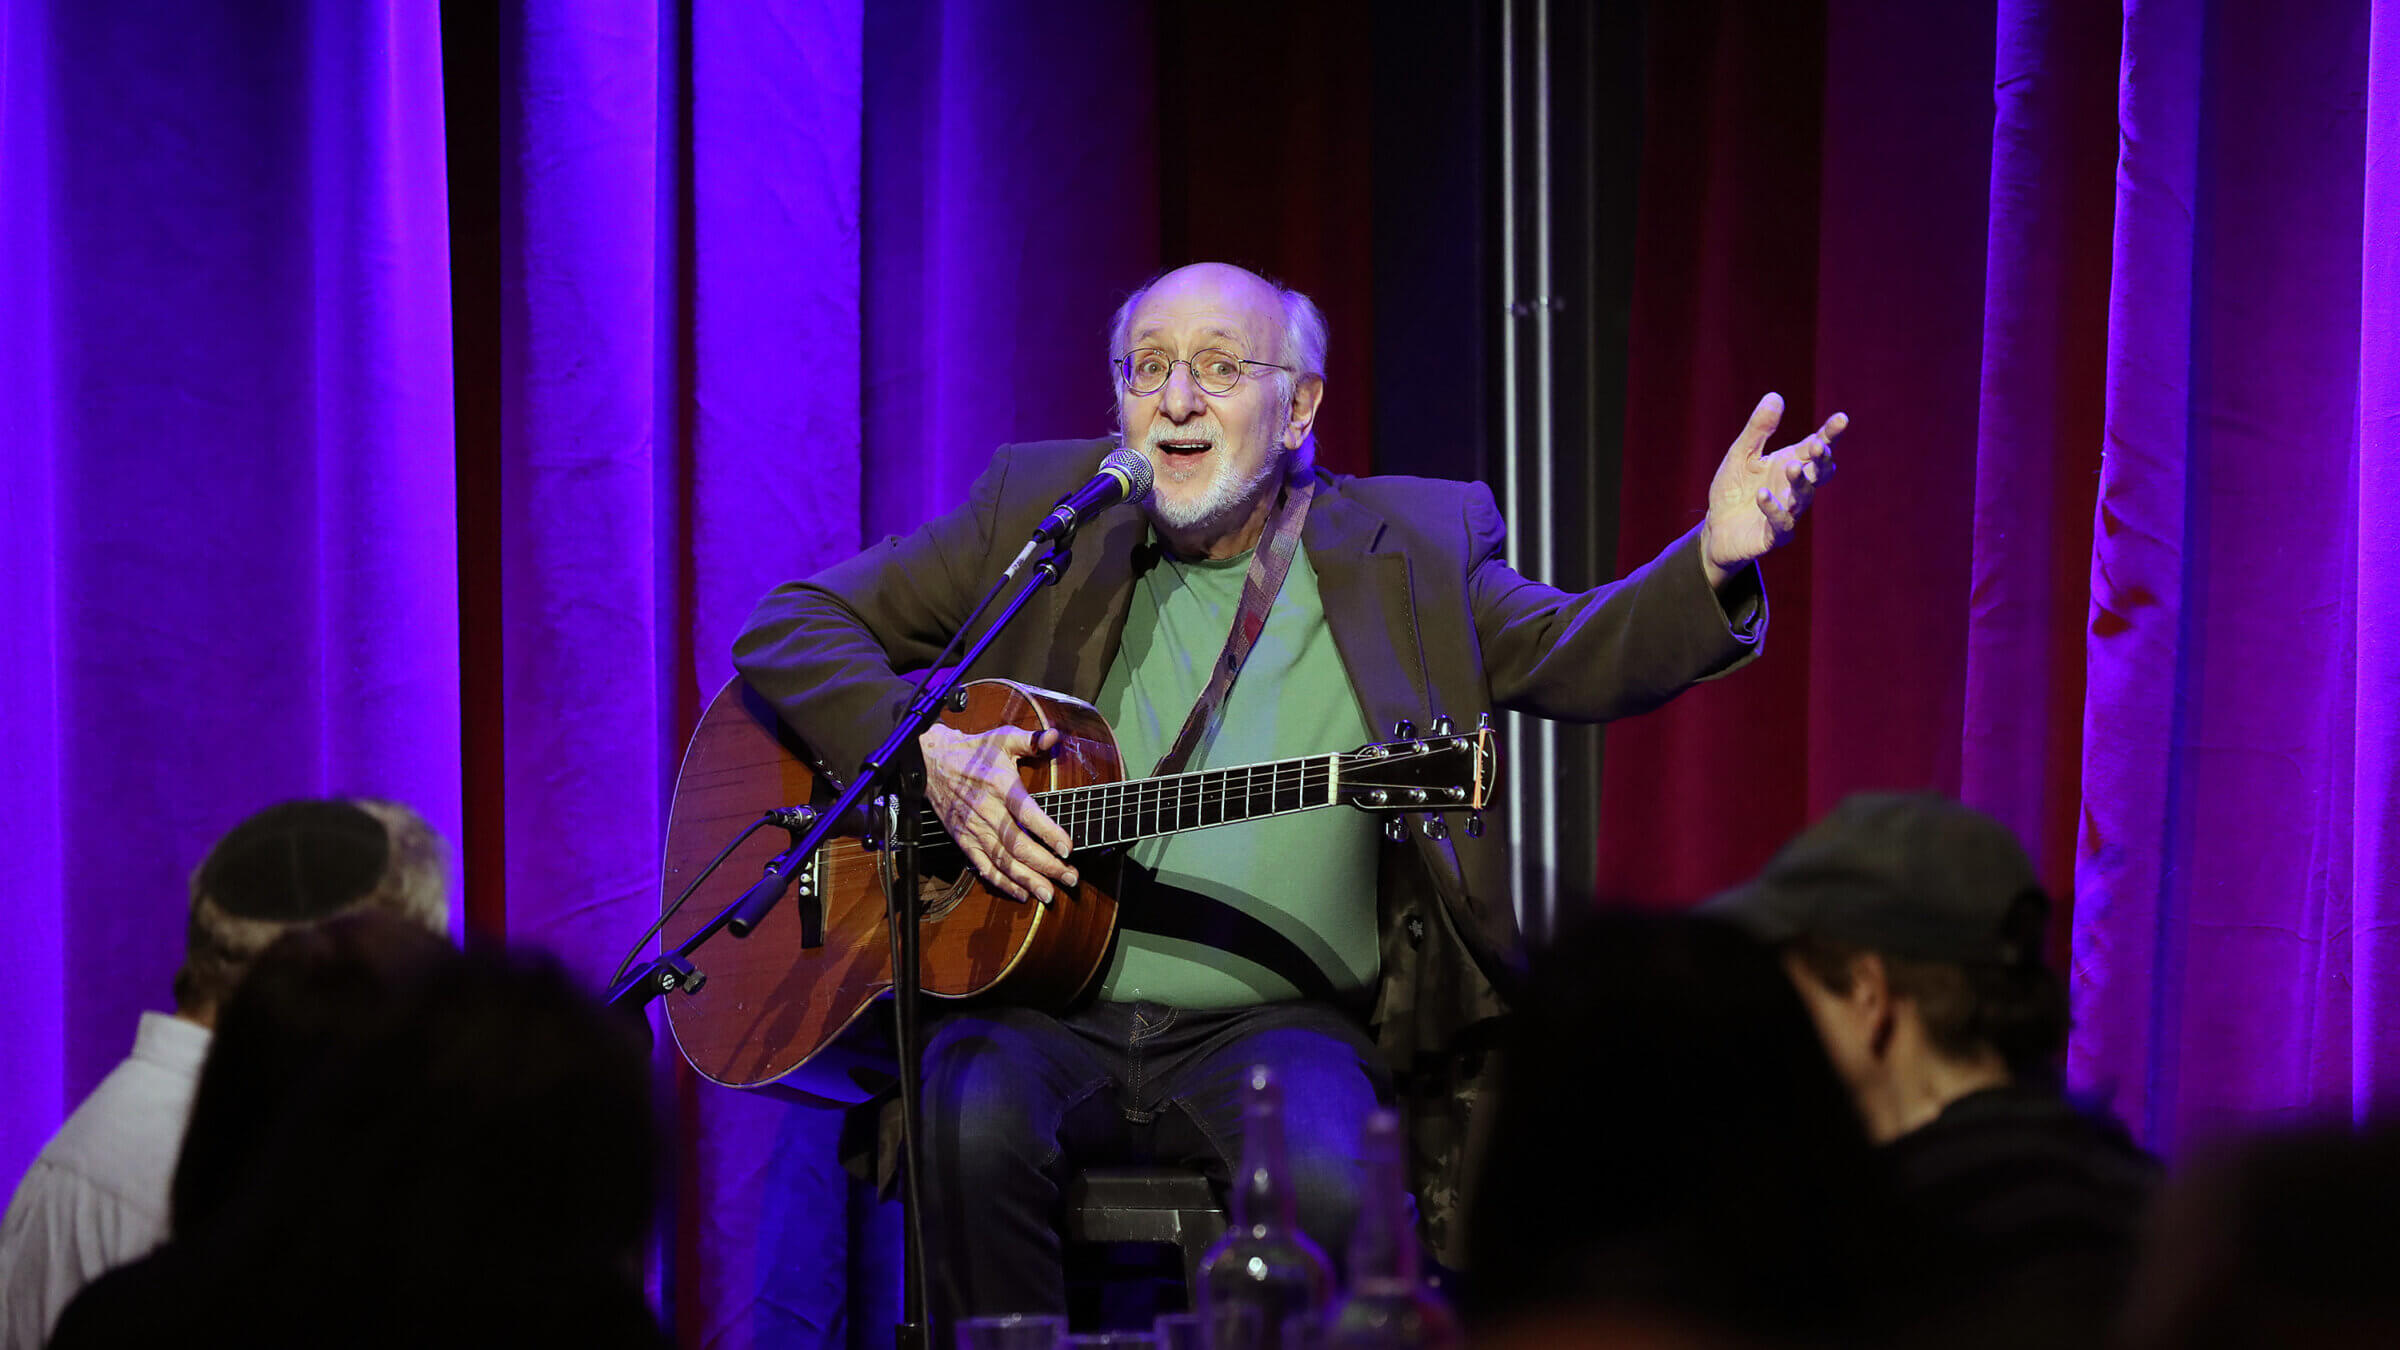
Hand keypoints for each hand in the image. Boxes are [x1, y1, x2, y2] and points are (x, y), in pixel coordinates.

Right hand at [918, 722, 1075, 903]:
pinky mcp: (963, 840)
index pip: (1027, 813)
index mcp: (1000, 786)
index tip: (1068, 848)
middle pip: (1018, 845)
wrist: (933, 763)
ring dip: (1027, 880)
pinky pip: (983, 867)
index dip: (1048, 832)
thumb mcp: (1003, 739)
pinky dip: (1002, 883)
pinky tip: (1021, 893)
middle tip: (1070, 878)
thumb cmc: (974, 751)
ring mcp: (974, 829)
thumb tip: (1055, 736)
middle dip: (1046, 865)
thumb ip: (1031, 740)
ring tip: (1049, 894)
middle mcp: (987, 811)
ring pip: (1002, 861)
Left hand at [1700, 392, 1844, 587]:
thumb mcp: (1741, 455)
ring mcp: (1789, 512)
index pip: (1816, 446)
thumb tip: (1775, 396)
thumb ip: (1758, 430)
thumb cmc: (1734, 489)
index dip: (1830, 434)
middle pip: (1819, 472)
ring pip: (1804, 496)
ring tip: (1792, 467)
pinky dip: (1773, 508)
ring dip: (1800, 481)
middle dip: (1822, 459)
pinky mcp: (1775, 535)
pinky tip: (1763, 495)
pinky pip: (1781, 522)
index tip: (1841, 419)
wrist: (1716, 529)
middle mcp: (1795, 487)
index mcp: (1791, 463)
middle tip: (1820, 445)